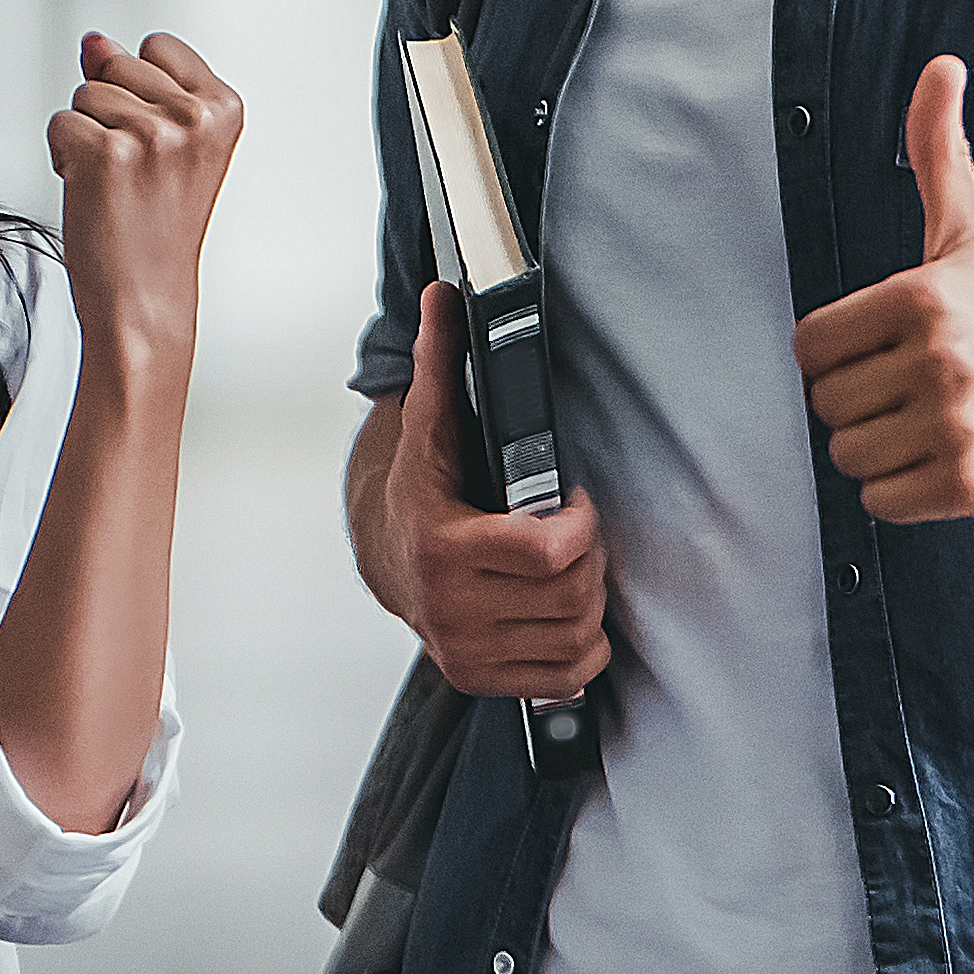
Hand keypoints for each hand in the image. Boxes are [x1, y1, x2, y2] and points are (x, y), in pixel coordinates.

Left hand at [45, 31, 241, 360]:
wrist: (144, 298)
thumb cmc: (154, 226)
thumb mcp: (166, 143)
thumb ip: (136, 81)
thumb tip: (94, 40)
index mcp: (223, 107)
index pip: (158, 44)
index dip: (142, 91)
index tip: (159, 146)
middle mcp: (194, 117)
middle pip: (116, 64)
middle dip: (111, 111)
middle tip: (135, 172)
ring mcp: (151, 135)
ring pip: (83, 95)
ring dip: (86, 137)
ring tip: (116, 185)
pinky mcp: (105, 155)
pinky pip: (59, 125)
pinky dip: (63, 158)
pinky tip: (93, 194)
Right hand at [369, 282, 610, 694]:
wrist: (385, 555)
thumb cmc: (423, 487)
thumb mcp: (430, 423)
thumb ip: (441, 361)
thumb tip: (443, 295)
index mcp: (443, 547)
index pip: (548, 553)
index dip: (579, 524)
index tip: (571, 503)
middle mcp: (450, 609)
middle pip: (572, 593)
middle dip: (589, 557)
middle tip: (575, 533)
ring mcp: (465, 651)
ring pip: (577, 635)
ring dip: (588, 599)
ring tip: (567, 568)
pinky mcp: (479, 678)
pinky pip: (568, 676)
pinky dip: (581, 646)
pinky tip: (561, 609)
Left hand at [793, 55, 973, 519]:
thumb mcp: (970, 233)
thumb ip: (938, 151)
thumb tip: (940, 66)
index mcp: (923, 296)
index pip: (811, 346)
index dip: (840, 352)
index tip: (885, 348)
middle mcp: (939, 360)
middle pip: (827, 404)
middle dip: (862, 402)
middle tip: (915, 389)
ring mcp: (955, 426)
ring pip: (849, 455)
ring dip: (880, 448)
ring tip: (931, 423)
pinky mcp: (967, 483)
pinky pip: (879, 501)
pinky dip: (902, 490)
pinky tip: (945, 457)